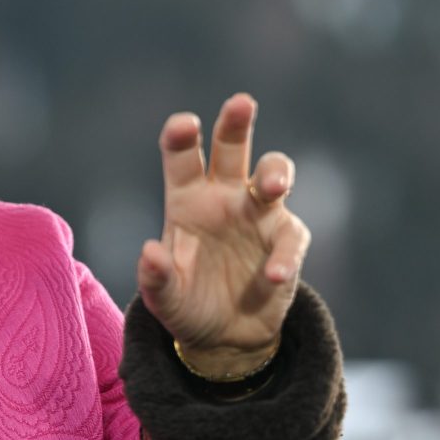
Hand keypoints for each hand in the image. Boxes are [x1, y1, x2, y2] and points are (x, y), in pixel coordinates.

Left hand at [137, 93, 309, 377]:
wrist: (225, 336)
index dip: (182, 136)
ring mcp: (258, 214)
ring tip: (271, 186)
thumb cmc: (186, 304)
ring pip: (273, 174)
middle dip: (236, 123)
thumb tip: (150, 252)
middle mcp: (224, 196)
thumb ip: (155, 278)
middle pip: (232, 147)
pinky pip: (290, 237)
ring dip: (276, 173)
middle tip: (241, 103)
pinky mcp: (285, 240)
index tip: (185, 125)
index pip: (182, 157)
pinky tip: (272, 276)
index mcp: (187, 198)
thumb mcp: (163, 300)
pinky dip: (284, 255)